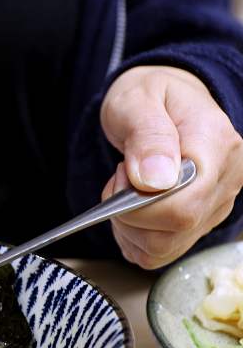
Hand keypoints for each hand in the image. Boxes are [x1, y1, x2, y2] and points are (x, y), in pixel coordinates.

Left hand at [100, 65, 242, 268]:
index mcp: (217, 146)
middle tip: (121, 178)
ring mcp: (215, 204)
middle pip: (174, 232)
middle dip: (128, 214)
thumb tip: (155, 179)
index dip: (139, 206)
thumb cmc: (150, 96)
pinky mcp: (200, 220)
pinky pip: (161, 251)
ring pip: (164, 248)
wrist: (162, 99)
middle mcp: (226, 180)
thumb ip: (146, 135)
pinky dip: (135, 237)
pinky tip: (131, 208)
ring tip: (127, 188)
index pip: (183, 205)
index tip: (122, 174)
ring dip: (129, 227)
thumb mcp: (137, 100)